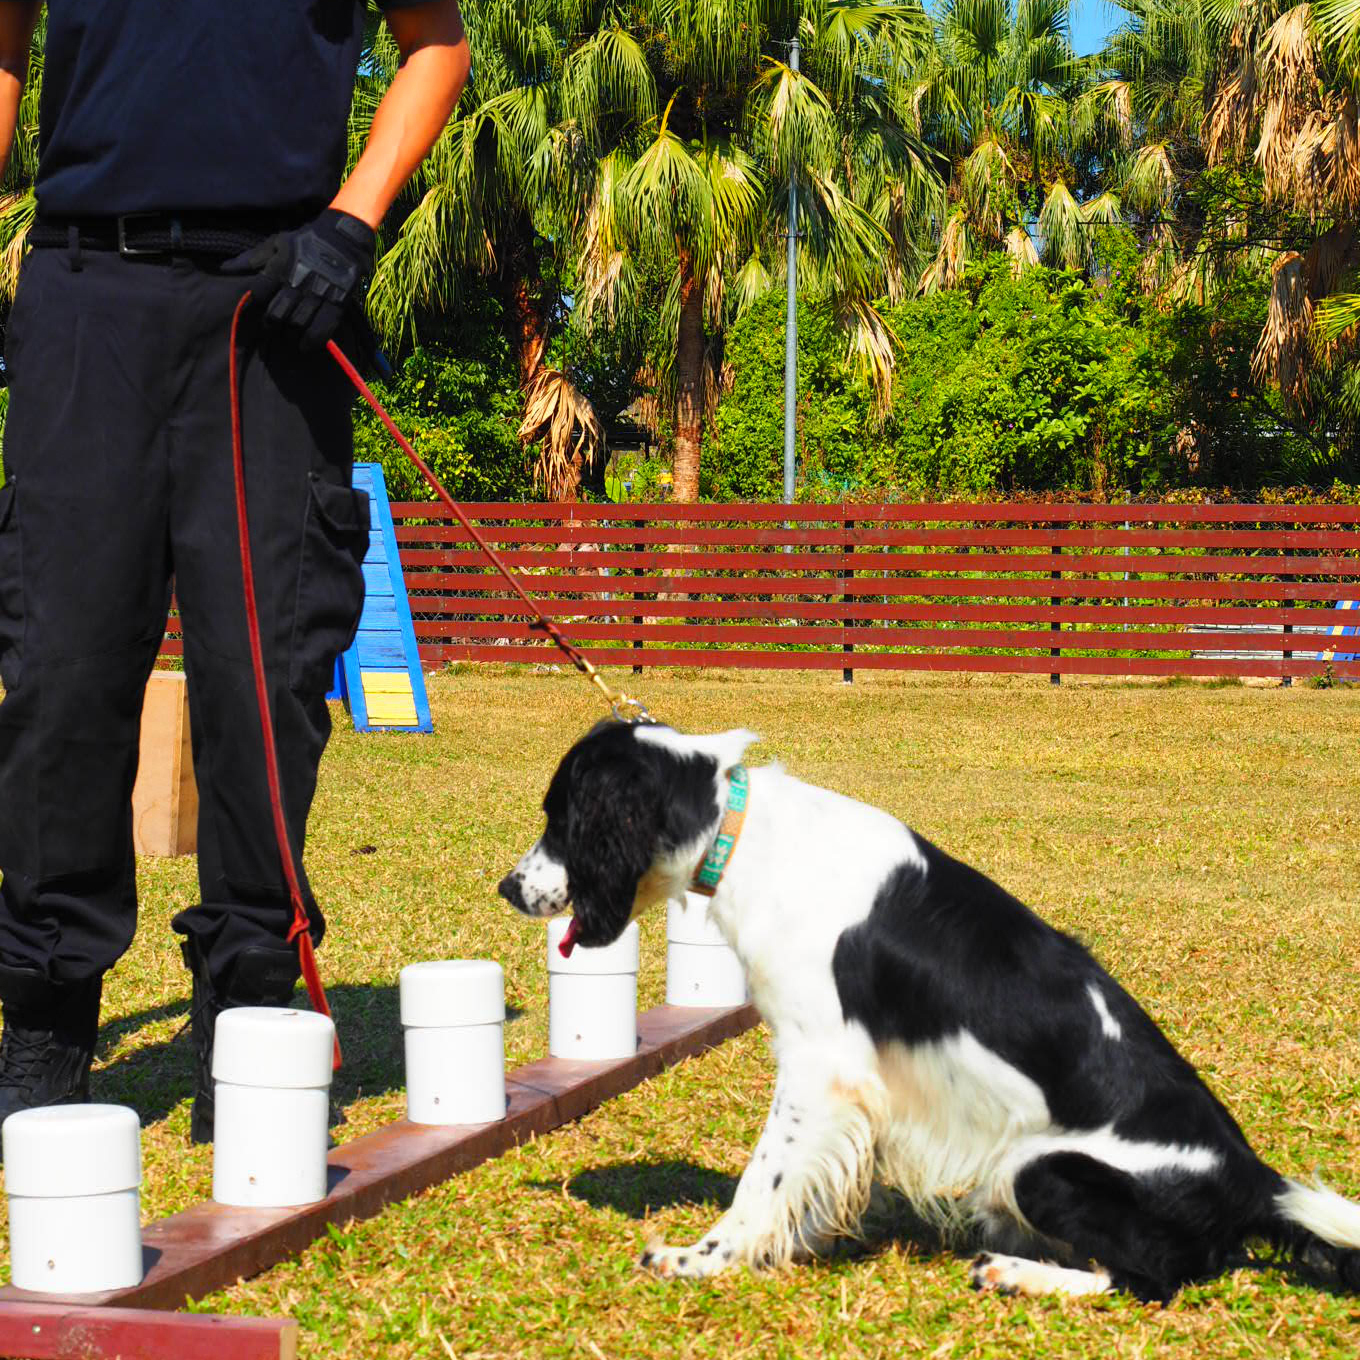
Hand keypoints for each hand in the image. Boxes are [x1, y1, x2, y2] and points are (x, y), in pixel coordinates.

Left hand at [222, 209, 375, 350]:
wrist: (343, 238)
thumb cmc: (305, 241)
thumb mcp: (276, 243)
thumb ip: (251, 258)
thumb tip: (224, 268)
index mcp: (280, 267)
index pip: (258, 294)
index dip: (254, 306)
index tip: (255, 312)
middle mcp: (297, 282)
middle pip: (277, 314)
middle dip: (270, 326)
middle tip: (269, 331)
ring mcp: (318, 293)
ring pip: (297, 323)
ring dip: (289, 335)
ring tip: (286, 338)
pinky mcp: (337, 302)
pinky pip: (323, 327)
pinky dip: (313, 340)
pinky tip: (306, 346)